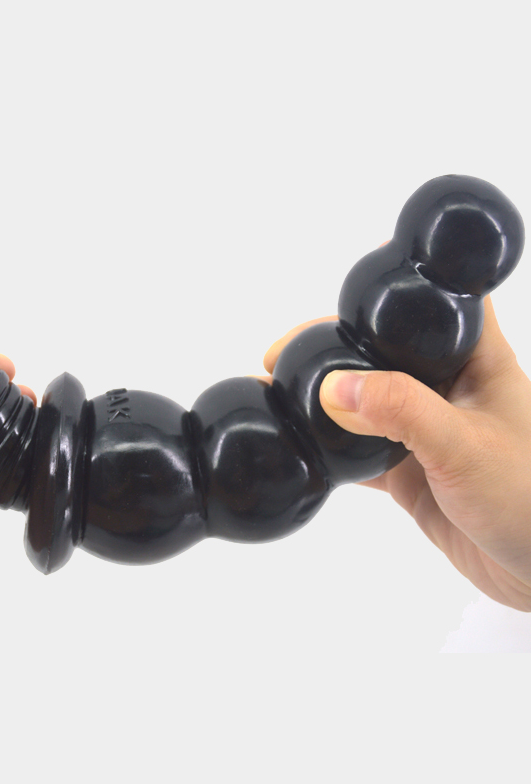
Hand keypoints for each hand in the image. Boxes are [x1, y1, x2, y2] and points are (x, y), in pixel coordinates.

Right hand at [262, 295, 530, 610]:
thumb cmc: (530, 498)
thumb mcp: (464, 445)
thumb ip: (402, 411)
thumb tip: (334, 387)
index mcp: (476, 361)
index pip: (439, 302)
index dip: (398, 285)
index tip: (347, 289)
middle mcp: (448, 388)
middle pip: (384, 350)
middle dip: (336, 347)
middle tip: (282, 355)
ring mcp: (428, 431)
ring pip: (367, 403)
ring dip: (327, 401)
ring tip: (278, 394)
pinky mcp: (413, 473)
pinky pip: (361, 454)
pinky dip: (333, 452)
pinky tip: (303, 446)